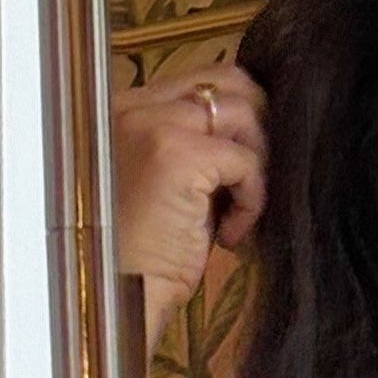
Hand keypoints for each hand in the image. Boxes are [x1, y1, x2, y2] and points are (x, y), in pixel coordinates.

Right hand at [114, 63, 265, 338]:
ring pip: (242, 113)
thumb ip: (192, 149)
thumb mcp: (163, 186)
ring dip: (257, 164)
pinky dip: (253, 199)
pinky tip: (229, 235)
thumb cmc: (142, 255)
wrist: (120, 297)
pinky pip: (246, 160)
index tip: (242, 166)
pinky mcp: (177, 155)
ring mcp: (154, 125)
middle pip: (227, 80)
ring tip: (236, 212)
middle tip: (253, 179)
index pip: (200, 80)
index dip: (236, 118)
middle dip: (258, 127)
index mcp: (125, 109)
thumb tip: (250, 136)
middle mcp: (134, 106)